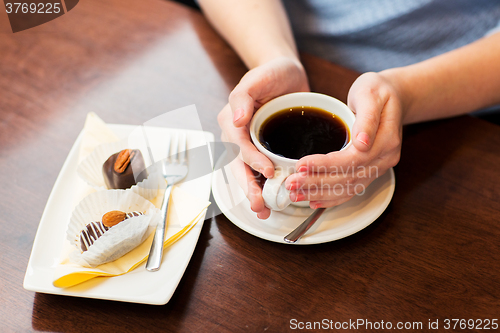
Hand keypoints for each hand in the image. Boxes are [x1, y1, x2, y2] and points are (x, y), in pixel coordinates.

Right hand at [218, 56, 308, 218]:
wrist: (287, 75)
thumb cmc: (272, 73)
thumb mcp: (257, 77)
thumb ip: (243, 96)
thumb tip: (235, 119)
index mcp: (231, 121)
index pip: (238, 145)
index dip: (251, 160)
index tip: (268, 171)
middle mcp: (237, 136)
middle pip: (239, 166)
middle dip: (248, 187)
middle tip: (259, 205)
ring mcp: (250, 145)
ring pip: (248, 173)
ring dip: (254, 193)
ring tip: (264, 211)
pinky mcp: (264, 150)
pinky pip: (261, 171)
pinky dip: (266, 186)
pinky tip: (275, 200)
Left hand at [285, 72, 403, 207]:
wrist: (392, 96)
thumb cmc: (378, 91)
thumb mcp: (371, 93)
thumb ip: (367, 117)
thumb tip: (362, 142)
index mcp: (386, 140)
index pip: (352, 159)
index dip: (325, 165)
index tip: (301, 164)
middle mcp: (384, 158)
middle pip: (347, 178)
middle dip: (316, 183)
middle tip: (291, 183)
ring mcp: (378, 167)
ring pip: (347, 188)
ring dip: (320, 194)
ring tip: (296, 194)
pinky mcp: (370, 171)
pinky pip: (351, 189)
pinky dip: (331, 198)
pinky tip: (313, 200)